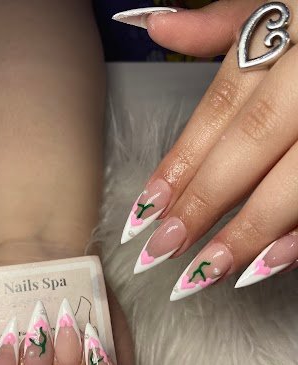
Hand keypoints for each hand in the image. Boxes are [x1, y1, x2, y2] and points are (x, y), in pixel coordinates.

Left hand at [118, 1, 297, 298]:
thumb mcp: (284, 1)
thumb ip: (224, 22)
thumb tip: (157, 26)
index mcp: (292, 31)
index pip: (222, 107)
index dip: (181, 159)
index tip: (146, 209)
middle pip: (252, 142)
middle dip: (203, 200)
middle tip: (162, 249)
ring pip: (297, 176)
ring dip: (250, 229)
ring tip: (205, 272)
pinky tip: (272, 263)